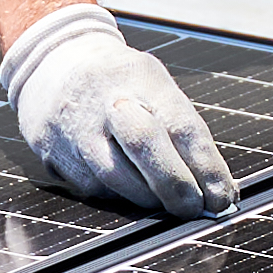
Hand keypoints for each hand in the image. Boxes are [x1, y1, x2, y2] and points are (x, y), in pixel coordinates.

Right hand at [0, 4, 232, 214]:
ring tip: (162, 200)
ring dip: (146, 198)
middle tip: (193, 208)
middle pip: (145, 146)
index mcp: (140, 78)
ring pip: (115, 178)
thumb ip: (182, 131)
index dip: (206, 167)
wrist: (51, 64)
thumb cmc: (118, 82)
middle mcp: (105, 100)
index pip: (181, 125)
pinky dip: (115, 193)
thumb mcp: (153, 85)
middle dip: (175, 185)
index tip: (221, 197)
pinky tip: (123, 183)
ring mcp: (74, 127)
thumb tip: (218, 189)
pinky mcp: (52, 154)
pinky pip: (92, 187)